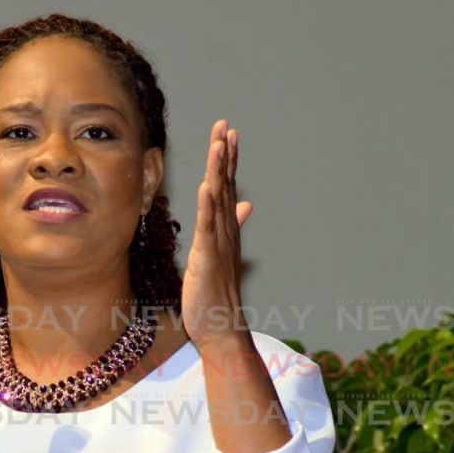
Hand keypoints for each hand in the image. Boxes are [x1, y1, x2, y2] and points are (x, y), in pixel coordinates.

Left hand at [181, 119, 252, 347]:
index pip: (228, 186)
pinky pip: (208, 228)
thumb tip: (246, 204)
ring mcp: (218, 244)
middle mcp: (225, 231)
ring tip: (219, 145)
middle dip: (225, 155)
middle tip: (225, 126)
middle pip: (226, 185)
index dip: (227, 159)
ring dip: (219, 172)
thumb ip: (232, 225)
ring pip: (219, 201)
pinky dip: (208, 207)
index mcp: (225, 229)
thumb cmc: (217, 292)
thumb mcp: (221, 252)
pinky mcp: (208, 258)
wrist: (220, 326)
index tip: (227, 132)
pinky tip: (207, 186)